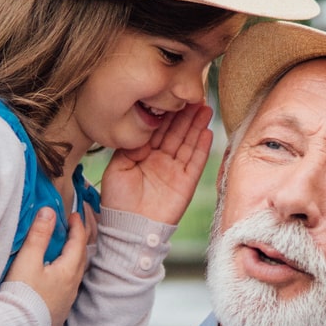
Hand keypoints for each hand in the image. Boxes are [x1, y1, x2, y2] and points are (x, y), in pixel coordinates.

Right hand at [3, 209, 87, 325]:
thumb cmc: (22, 295)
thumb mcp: (28, 261)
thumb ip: (39, 236)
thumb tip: (49, 212)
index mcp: (68, 271)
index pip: (78, 243)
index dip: (77, 227)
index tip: (74, 215)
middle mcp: (72, 286)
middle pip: (81, 258)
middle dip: (78, 241)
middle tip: (73, 229)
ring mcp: (67, 301)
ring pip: (75, 274)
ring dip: (73, 259)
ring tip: (65, 250)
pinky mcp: (59, 312)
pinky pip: (68, 288)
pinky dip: (66, 275)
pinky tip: (57, 277)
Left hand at [100, 103, 213, 224]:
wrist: (129, 228)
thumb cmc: (118, 201)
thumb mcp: (117, 167)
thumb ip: (131, 146)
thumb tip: (145, 127)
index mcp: (143, 155)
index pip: (158, 130)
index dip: (166, 114)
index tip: (173, 96)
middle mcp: (161, 160)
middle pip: (176, 133)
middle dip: (186, 115)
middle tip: (195, 96)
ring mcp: (174, 171)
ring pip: (188, 143)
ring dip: (197, 126)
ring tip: (205, 108)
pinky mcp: (186, 183)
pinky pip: (196, 162)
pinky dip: (201, 148)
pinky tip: (207, 132)